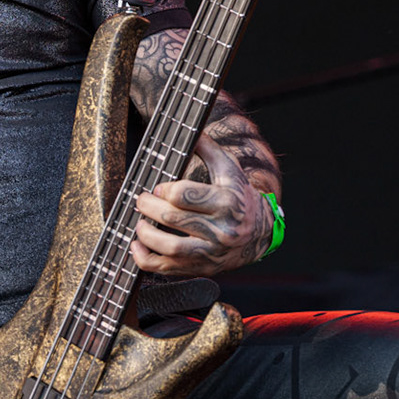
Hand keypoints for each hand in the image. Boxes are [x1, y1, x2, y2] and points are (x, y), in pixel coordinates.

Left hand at [131, 136, 270, 275]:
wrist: (261, 232)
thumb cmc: (239, 195)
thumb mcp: (229, 169)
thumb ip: (207, 148)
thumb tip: (189, 129)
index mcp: (227, 202)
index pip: (186, 196)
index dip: (164, 190)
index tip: (156, 188)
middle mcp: (222, 230)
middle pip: (174, 219)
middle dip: (149, 208)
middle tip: (140, 201)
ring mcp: (212, 252)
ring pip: (172, 248)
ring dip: (147, 235)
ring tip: (139, 224)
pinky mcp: (204, 268)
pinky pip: (170, 269)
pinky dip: (147, 260)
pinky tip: (137, 247)